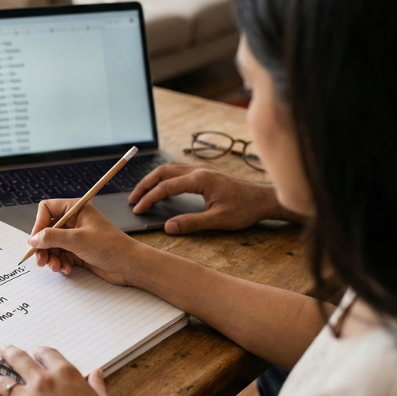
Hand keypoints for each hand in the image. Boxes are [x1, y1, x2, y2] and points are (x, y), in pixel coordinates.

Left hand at [0, 346, 139, 395]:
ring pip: (4, 384)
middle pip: (19, 361)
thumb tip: (97, 374)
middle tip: (3, 351)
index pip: (46, 354)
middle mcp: (43, 382)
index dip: (39, 352)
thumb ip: (97, 386)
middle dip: (9, 354)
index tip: (35, 352)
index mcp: (65, 374)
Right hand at [29, 200, 138, 285]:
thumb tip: (33, 239)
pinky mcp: (78, 251)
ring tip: (56, 267)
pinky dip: (60, 264)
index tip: (36, 240)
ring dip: (51, 257)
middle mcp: (74, 221)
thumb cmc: (110, 246)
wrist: (130, 265)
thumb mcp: (77, 239)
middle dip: (43, 246)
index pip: (47, 209)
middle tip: (40, 260)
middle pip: (47, 230)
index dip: (39, 224)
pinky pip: (61, 256)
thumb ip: (52, 237)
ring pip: (52, 245)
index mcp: (76, 209)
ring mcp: (76, 237)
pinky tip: (67, 269)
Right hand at [128, 163, 304, 233]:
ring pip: (169, 168)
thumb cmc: (244, 209)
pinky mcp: (205, 172)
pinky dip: (164, 176)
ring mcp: (201, 169)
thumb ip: (191, 223)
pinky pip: (177, 169)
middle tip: (132, 199)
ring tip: (141, 193)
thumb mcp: (218, 220)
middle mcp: (198, 170)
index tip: (138, 210)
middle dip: (144, 185)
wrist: (263, 199)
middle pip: (162, 171)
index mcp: (200, 180)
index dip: (149, 199)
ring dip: (153, 179)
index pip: (166, 187)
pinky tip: (161, 185)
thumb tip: (168, 227)